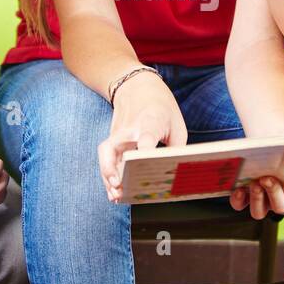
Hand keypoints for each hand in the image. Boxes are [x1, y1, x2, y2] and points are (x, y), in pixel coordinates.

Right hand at [98, 71, 185, 202]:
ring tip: (115, 196)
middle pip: (115, 147)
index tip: (145, 155)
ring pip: (106, 156)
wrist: (136, 87)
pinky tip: (114, 191)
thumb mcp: (177, 125)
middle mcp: (129, 128)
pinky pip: (108, 160)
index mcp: (151, 121)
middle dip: (113, 167)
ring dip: (108, 177)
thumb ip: (176, 150)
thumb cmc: (161, 108)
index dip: (145, 146)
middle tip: (118, 185)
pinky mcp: (113, 141)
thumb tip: (175, 176)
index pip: (146, 135)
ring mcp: (118, 135)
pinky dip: (108, 176)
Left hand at [230, 167, 283, 218]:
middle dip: (274, 192)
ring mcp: (263, 202)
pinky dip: (238, 199)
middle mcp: (282, 200)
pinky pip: (240, 205)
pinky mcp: (245, 199)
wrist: (271, 146)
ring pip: (259, 212)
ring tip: (254, 182)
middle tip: (268, 178)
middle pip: (281, 207)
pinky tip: (239, 188)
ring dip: (256, 198)